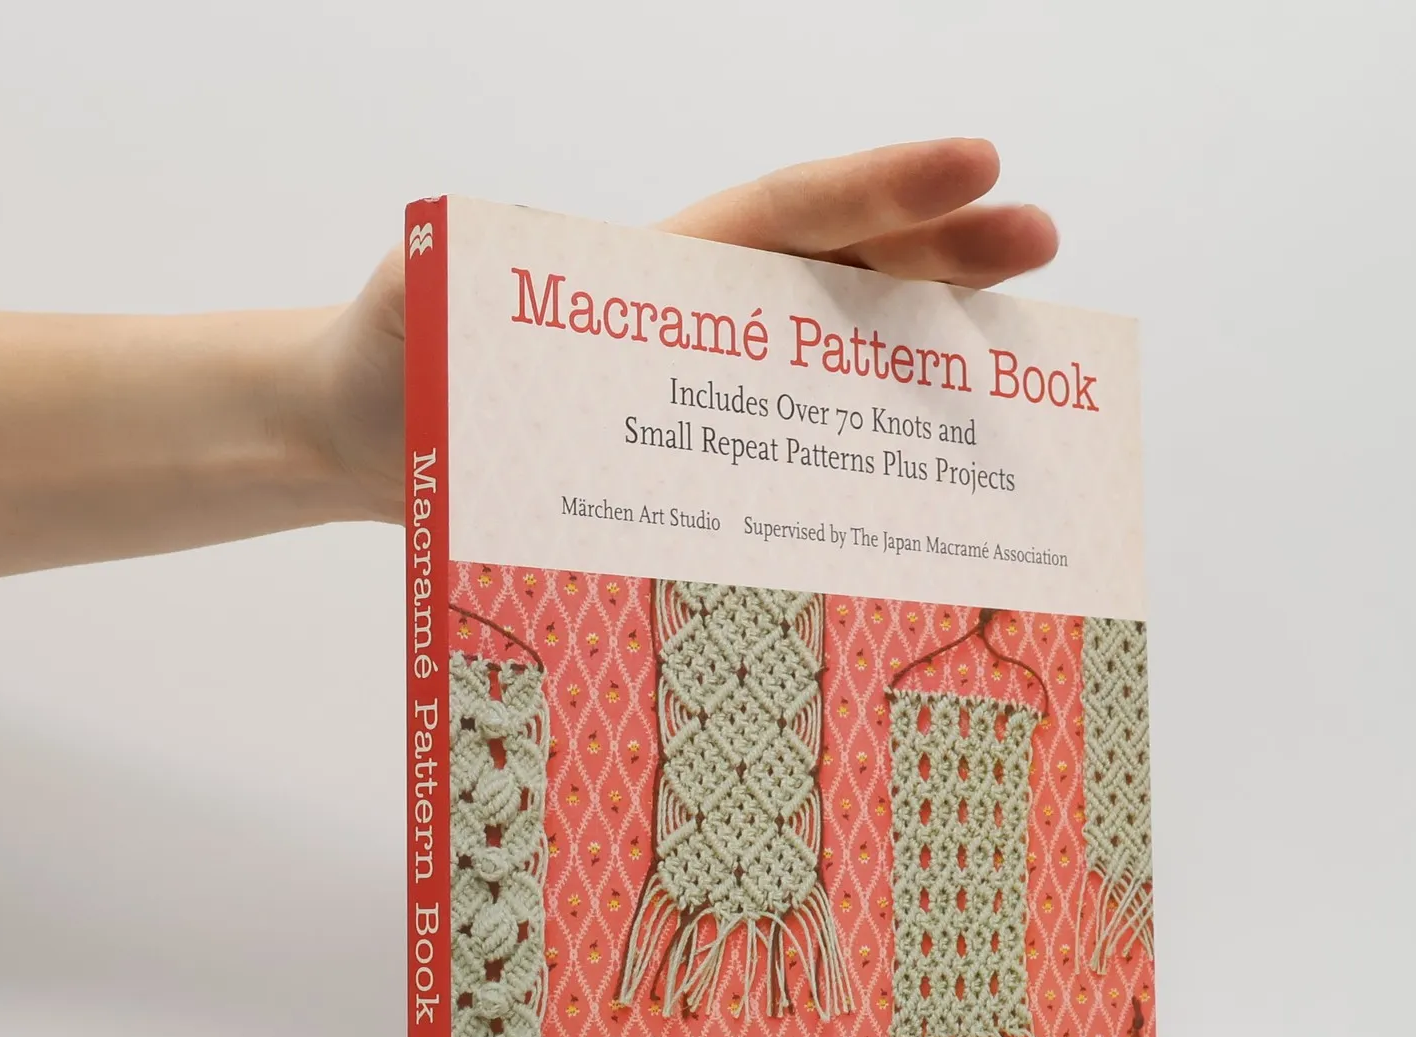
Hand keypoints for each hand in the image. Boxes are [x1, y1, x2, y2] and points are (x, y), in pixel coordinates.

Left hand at [308, 139, 1057, 523]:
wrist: (373, 445)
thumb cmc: (386, 360)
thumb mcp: (410, 298)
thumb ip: (443, 269)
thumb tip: (473, 247)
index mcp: (660, 264)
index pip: (787, 215)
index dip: (879, 190)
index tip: (971, 163)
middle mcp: (705, 320)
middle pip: (849, 274)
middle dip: (948, 253)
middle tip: (1042, 241)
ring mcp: (713, 395)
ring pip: (844, 365)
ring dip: (932, 360)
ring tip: (1025, 367)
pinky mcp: (703, 470)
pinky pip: (798, 464)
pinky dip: (864, 473)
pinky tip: (924, 494)